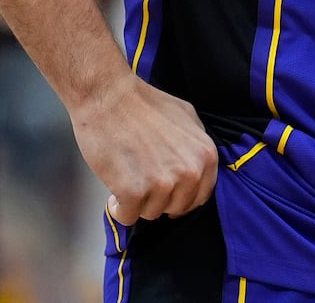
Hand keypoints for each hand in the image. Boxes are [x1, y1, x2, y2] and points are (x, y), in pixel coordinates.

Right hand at [70, 72, 218, 225]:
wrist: (108, 96)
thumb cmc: (143, 103)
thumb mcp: (186, 115)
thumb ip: (198, 142)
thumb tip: (198, 164)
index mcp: (205, 156)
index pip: (199, 197)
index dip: (180, 197)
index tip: (166, 191)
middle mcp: (189, 173)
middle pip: (175, 208)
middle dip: (158, 198)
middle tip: (142, 179)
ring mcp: (162, 184)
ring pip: (151, 213)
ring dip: (138, 202)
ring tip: (127, 178)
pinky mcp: (134, 192)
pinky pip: (128, 217)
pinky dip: (119, 209)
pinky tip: (114, 193)